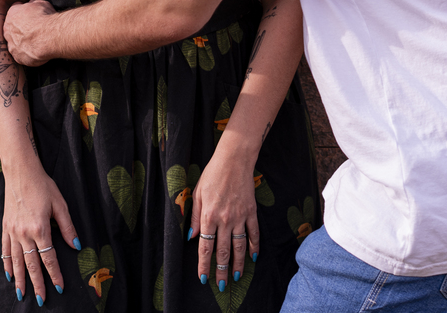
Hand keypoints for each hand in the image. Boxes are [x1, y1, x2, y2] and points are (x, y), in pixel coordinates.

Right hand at [2, 163, 79, 304]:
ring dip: (20, 279)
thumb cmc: (43, 186)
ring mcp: (12, 231)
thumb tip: (76, 245)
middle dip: (37, 284)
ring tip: (22, 294)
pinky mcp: (5, 227)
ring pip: (16, 261)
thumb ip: (67, 227)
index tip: (59, 288)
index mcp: (40, 228)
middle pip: (31, 265)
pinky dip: (7, 264)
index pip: (49, 258)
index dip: (55, 274)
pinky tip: (10, 275)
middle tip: (40, 300)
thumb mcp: (60, 204)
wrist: (20, 172)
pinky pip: (5, 250)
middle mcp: (24, 233)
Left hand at [4, 0, 56, 65]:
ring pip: (15, 43)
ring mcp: (12, 44)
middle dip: (20, 29)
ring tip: (35, 43)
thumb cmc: (44, 18)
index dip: (23, 13)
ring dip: (22, 42)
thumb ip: (33, 4)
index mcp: (12, 14)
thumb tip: (32, 3)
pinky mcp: (17, 57)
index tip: (30, 16)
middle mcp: (8, 29)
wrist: (47, 36)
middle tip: (32, 30)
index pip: (15, 11)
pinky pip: (21, 55)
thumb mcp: (40, 3)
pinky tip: (36, 52)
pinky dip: (27, 54)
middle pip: (12, 28)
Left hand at [189, 155, 259, 290]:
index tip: (203, 278)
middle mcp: (225, 219)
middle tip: (222, 285)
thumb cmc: (212, 174)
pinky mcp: (251, 211)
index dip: (204, 264)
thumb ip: (195, 217)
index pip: (206, 247)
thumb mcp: (197, 193)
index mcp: (209, 216)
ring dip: (238, 264)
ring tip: (237, 277)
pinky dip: (253, 246)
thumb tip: (192, 237)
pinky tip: (253, 257)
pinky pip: (253, 233)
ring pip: (239, 246)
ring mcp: (240, 216)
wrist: (234, 160)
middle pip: (223, 251)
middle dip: (221, 270)